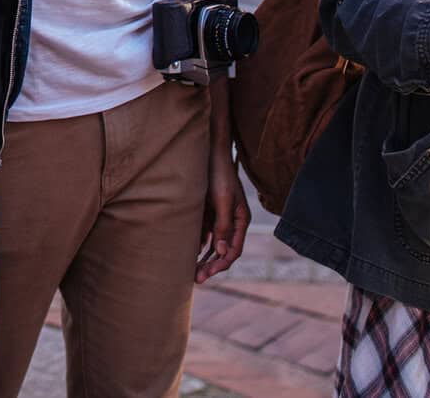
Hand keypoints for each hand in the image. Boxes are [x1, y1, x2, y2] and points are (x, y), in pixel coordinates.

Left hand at [195, 149, 249, 284]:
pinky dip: (198, 243)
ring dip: (204, 257)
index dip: (221, 264)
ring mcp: (219, 216)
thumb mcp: (221, 200)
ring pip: (213, 244)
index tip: (207, 274)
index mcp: (241, 219)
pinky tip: (189, 251)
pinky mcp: (207, 211)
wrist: (207, 151)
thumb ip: (223, 226)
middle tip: (196, 279)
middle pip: (223, 250)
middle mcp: (232, 221)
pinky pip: (204, 232)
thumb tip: (222, 252)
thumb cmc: (218, 174)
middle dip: (211, 265)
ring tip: (191, 270)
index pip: (234, 250)